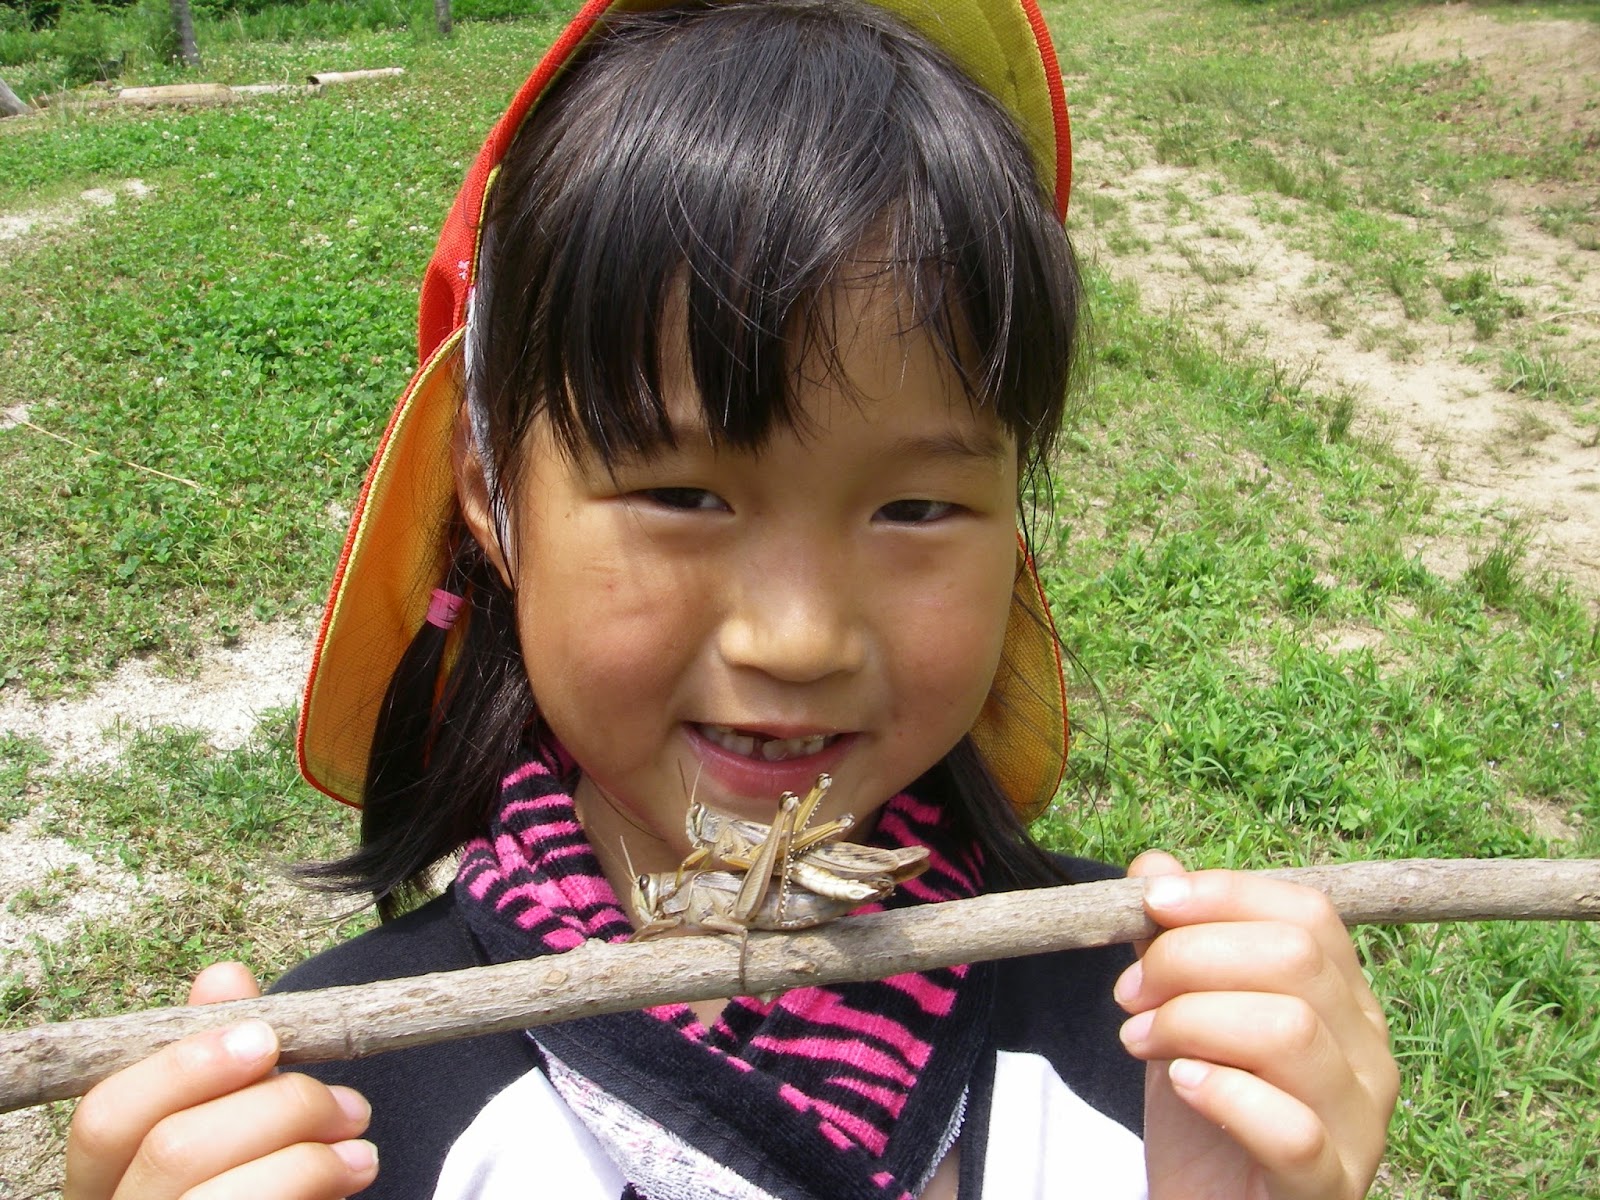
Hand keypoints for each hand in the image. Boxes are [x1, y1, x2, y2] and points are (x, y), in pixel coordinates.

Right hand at [64, 962, 378, 1199]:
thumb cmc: (253, 1175)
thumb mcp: (235, 1114)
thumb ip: (222, 1055)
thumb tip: (223, 977)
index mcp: (103, 1180)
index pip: (105, 1117)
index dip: (184, 1067)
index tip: (267, 1037)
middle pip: (173, 1150)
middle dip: (276, 1106)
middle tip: (345, 1101)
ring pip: (216, 1196)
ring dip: (308, 1154)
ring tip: (359, 1140)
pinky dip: (316, 1181)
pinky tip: (354, 1168)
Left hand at [1116, 852, 1397, 1199]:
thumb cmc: (1203, 1114)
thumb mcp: (1180, 1015)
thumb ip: (1172, 942)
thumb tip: (1156, 864)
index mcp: (1343, 999)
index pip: (1307, 912)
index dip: (1224, 894)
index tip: (1150, 904)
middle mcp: (1370, 1053)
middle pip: (1295, 958)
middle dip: (1190, 958)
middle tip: (1129, 992)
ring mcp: (1362, 1124)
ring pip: (1290, 1030)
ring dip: (1190, 1021)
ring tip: (1138, 1041)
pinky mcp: (1331, 1186)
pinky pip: (1291, 1127)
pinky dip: (1224, 1093)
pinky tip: (1182, 1085)